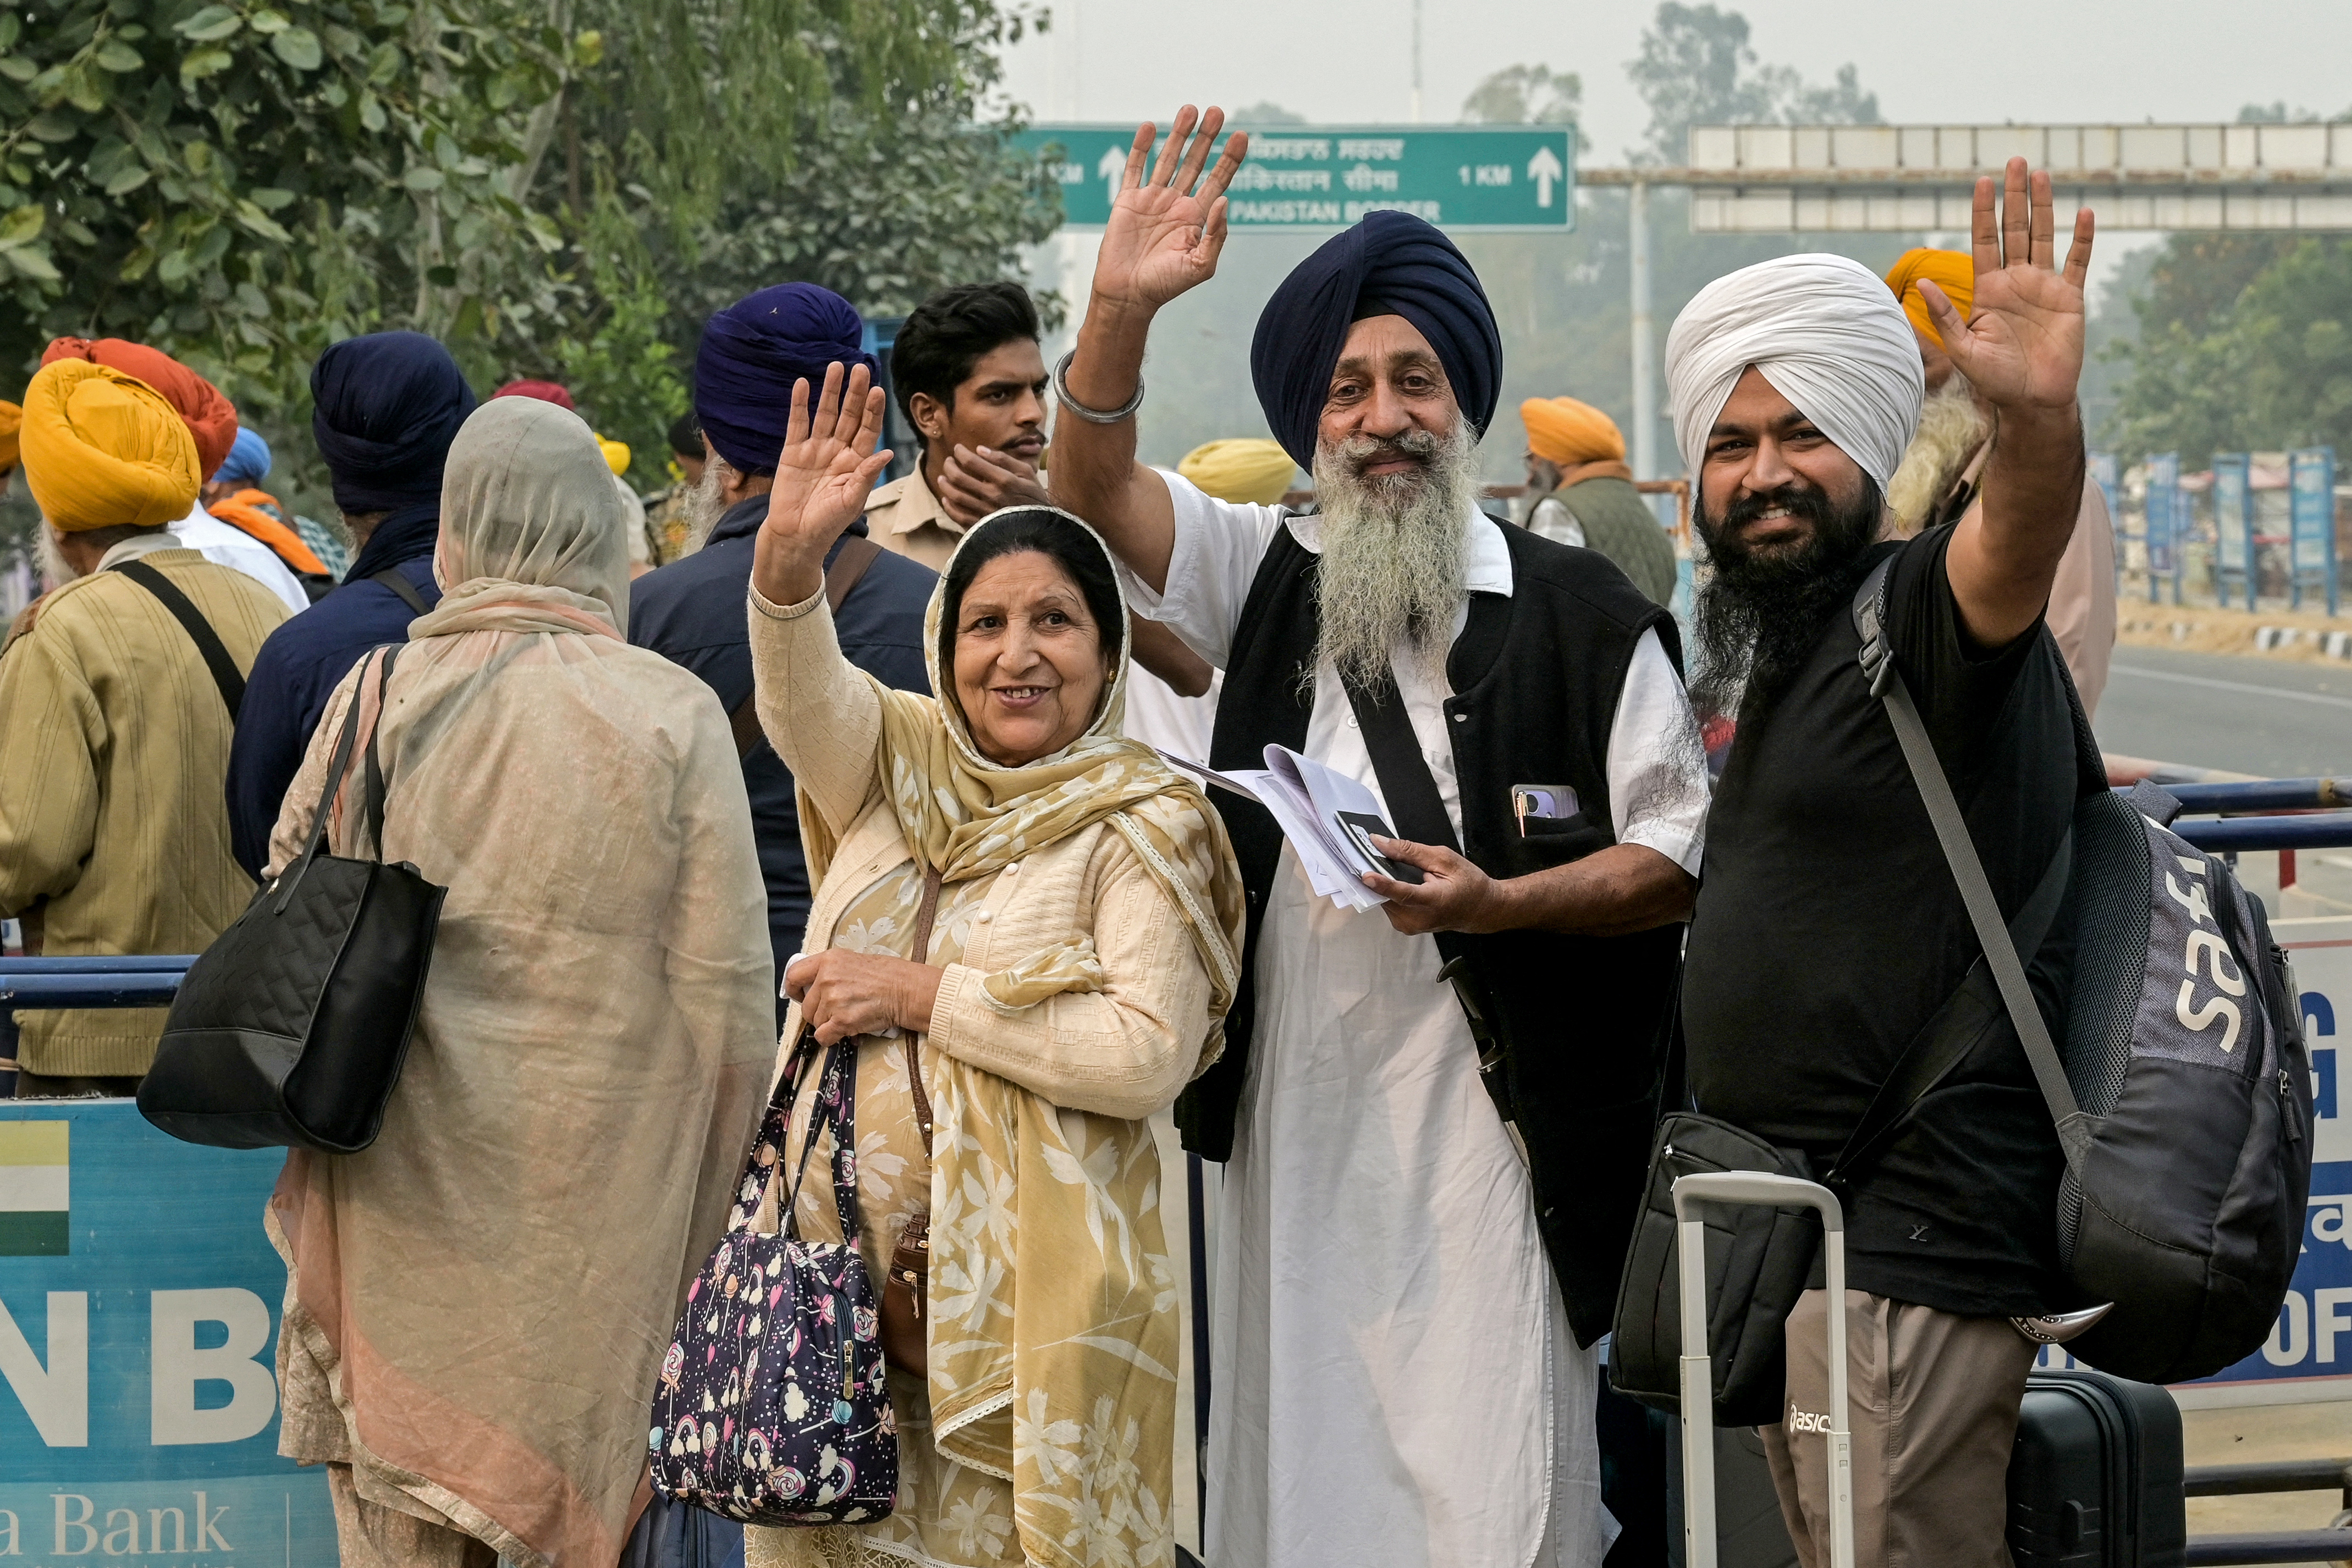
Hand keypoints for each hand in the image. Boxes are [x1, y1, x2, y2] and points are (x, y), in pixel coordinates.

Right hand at [751, 362, 893, 606]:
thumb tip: (886, 453)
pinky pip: (797, 423)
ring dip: (830, 391)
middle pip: (849, 416)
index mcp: (856, 463)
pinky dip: (799, 404)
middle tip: (860, 368)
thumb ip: (866, 475)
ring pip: (825, 414)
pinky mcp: (793, 451)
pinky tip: (802, 384)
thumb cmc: (828, 523)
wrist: (796, 536)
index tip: (878, 390)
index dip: (872, 411)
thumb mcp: (851, 501)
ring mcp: (815, 449)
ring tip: (836, 367)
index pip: (867, 430)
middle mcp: (838, 451)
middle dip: (855, 393)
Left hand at [784, 949, 942, 1046]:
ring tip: (848, 1017)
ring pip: (815, 1022)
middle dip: (817, 1013)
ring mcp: (833, 1000)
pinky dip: (831, 1038)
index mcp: (828, 960)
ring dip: (828, 1024)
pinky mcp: (841, 1020)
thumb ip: (830, 971)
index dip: (793, 989)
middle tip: (836, 1012)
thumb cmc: (885, 975)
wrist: (905, 990)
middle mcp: (826, 978)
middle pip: (805, 1006)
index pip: (793, 975)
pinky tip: (845, 1031)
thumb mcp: (852, 961)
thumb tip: (813, 989)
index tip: (799, 996)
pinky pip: (823, 1036)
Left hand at [937, 444, 1051, 527]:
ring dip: (945, 485)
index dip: (960, 453)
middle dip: (949, 466)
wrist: (1041, 527)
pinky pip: (958, 516)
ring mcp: (984, 512)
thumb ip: (1004, 459)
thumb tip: (979, 449)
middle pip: (959, 478)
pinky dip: (949, 506)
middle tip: (948, 461)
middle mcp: (991, 496)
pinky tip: (946, 499)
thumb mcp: (1027, 472)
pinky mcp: (981, 526)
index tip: (958, 448)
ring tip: (942, 477)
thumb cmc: (1034, 496)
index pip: (971, 462)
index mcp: (1003, 480)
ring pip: (955, 496)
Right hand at [1089, 105, 1249, 316]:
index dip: (1230, 158)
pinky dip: (1141, 148)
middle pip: (1196, 162)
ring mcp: (1152, 200)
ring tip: (1190, 109)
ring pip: (1168, 158)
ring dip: (1179, 135)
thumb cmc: (1165, 285)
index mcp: (1197, 217)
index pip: (1218, 180)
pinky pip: (1135, 168)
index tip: (1242, 135)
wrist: (1128, 296)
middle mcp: (1177, 204)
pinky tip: (1150, 127)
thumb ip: (1216, 235)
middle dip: (1207, 138)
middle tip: (1217, 112)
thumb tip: (1225, 200)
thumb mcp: (1200, 266)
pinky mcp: (1128, 200)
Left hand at [1362, 837, 1506, 935]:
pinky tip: (1398, 882)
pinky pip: (1388, 905)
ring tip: (1392, 870)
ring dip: (1383, 885)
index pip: (1404, 894)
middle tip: (1370, 857)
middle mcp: (1420, 918)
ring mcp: (1411, 926)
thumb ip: (1411, 851)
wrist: (1482, 909)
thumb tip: (1381, 843)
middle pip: (1387, 896)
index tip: (1366, 875)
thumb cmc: (1468, 882)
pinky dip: (1389, 892)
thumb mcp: (1444, 859)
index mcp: (1435, 901)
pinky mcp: (1405, 927)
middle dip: (1378, 877)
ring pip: (1384, 901)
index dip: (1383, 884)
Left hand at [1917, 158, 2093, 419]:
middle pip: (2015, 229)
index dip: (1983, 212)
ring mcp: (2044, 286)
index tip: (1981, 181)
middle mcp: (2016, 281)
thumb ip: (1946, 315)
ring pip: (2044, 236)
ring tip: (2041, 174)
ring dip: (2044, 206)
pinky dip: (2082, 240)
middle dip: (2014, 196)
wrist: (2032, 400)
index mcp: (1989, 290)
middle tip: (2015, 161)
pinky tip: (2083, 214)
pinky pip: (2077, 262)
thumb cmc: (1995, 380)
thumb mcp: (1964, 349)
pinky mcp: (2070, 298)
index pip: (1984, 241)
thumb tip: (1921, 282)